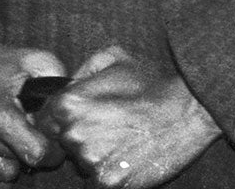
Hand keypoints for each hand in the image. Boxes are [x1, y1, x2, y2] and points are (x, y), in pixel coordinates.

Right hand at [0, 23, 66, 187]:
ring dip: (11, 161)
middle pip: (18, 166)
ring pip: (1, 175)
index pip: (35, 152)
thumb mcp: (34, 60)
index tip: (56, 143)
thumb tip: (75, 106)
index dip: (53, 151)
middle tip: (31, 134)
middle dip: (31, 153)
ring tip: (10, 136)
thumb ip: (59, 81)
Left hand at [37, 45, 219, 187]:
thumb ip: (84, 68)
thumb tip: (67, 84)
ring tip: (127, 142)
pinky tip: (132, 156)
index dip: (66, 122)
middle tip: (113, 129)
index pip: (45, 123)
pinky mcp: (107, 181)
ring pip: (81, 166)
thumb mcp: (118, 59)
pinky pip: (100, 181)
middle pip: (63, 146)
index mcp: (68, 104)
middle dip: (83, 140)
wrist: (190, 108)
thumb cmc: (153, 83)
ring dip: (99, 158)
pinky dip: (114, 172)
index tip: (89, 120)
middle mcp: (73, 133)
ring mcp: (89, 159)